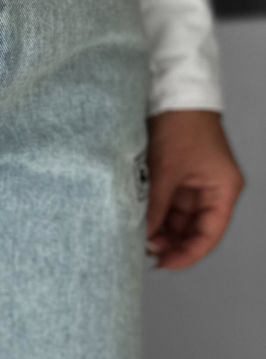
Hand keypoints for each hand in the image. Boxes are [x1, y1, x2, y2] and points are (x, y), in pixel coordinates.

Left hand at [145, 110, 243, 269]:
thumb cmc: (182, 125)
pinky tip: (137, 222)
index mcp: (222, 190)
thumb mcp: (167, 170)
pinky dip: (153, 215)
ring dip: (158, 230)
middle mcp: (211, 191)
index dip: (187, 253)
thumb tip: (144, 237)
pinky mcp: (176, 178)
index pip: (208, 234)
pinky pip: (165, 205)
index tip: (163, 264)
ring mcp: (193, 185)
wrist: (172, 94)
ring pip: (176, 220)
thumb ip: (155, 206)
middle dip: (169, 243)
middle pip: (192, 230)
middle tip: (142, 252)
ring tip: (136, 238)